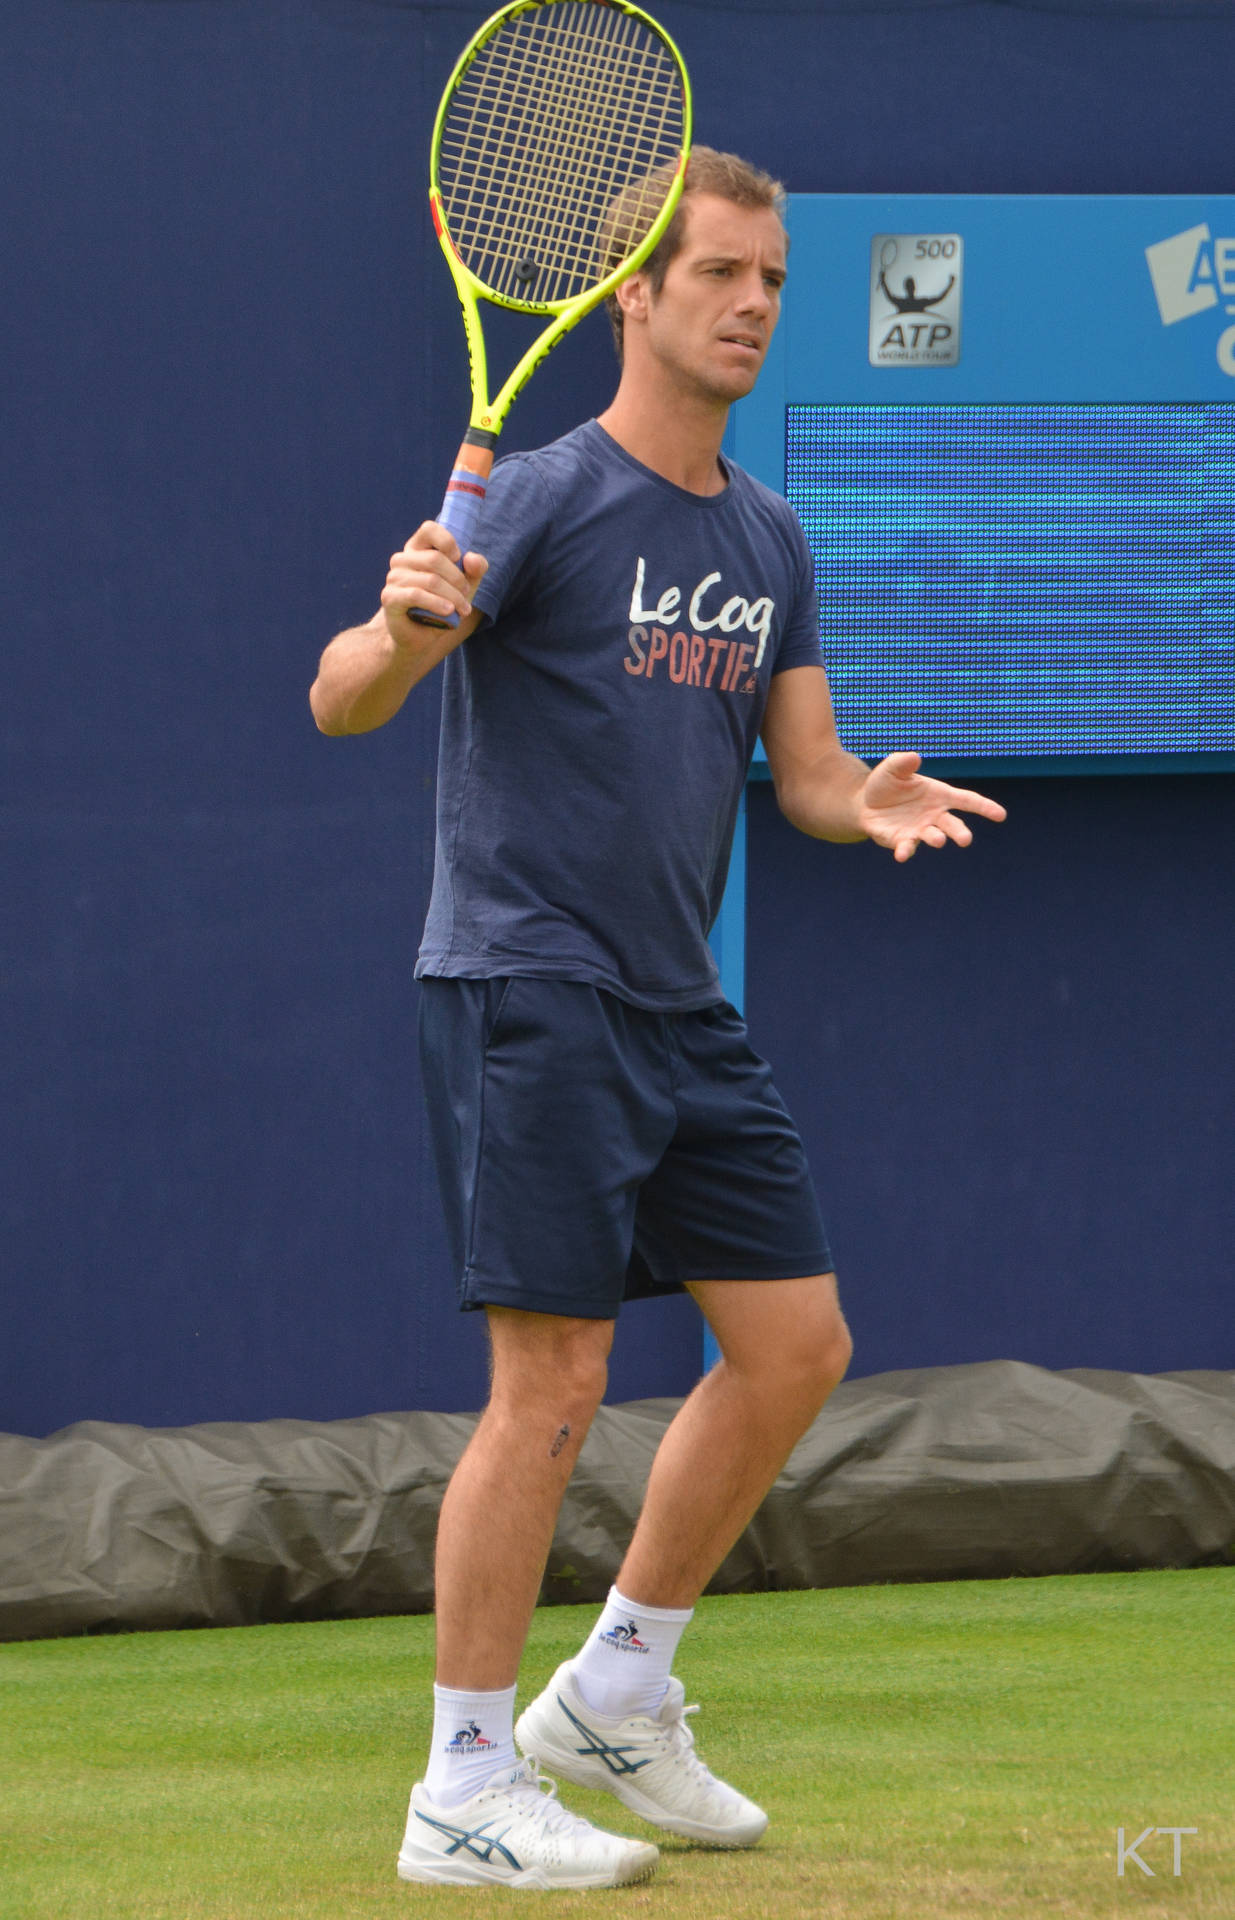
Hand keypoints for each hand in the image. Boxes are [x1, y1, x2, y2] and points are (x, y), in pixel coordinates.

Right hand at [381, 522, 488, 638]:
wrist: (419, 636)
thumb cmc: (442, 606)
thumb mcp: (465, 586)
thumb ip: (475, 569)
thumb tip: (472, 558)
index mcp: (417, 550)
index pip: (429, 529)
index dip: (447, 541)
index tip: (459, 558)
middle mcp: (402, 560)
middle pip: (435, 559)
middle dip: (458, 579)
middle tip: (467, 595)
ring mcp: (393, 578)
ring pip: (430, 580)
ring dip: (452, 596)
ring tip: (463, 609)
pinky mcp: (390, 597)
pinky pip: (416, 595)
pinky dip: (437, 603)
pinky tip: (449, 612)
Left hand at [858, 752, 1006, 862]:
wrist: (865, 803)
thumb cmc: (886, 783)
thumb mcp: (892, 768)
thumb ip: (903, 762)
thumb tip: (914, 757)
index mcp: (940, 795)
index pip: (968, 801)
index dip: (985, 807)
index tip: (1001, 815)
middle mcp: (934, 815)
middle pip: (953, 825)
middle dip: (960, 832)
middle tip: (966, 840)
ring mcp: (919, 830)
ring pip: (933, 836)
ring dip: (936, 839)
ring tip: (938, 840)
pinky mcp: (902, 840)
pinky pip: (906, 847)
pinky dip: (905, 851)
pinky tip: (901, 855)